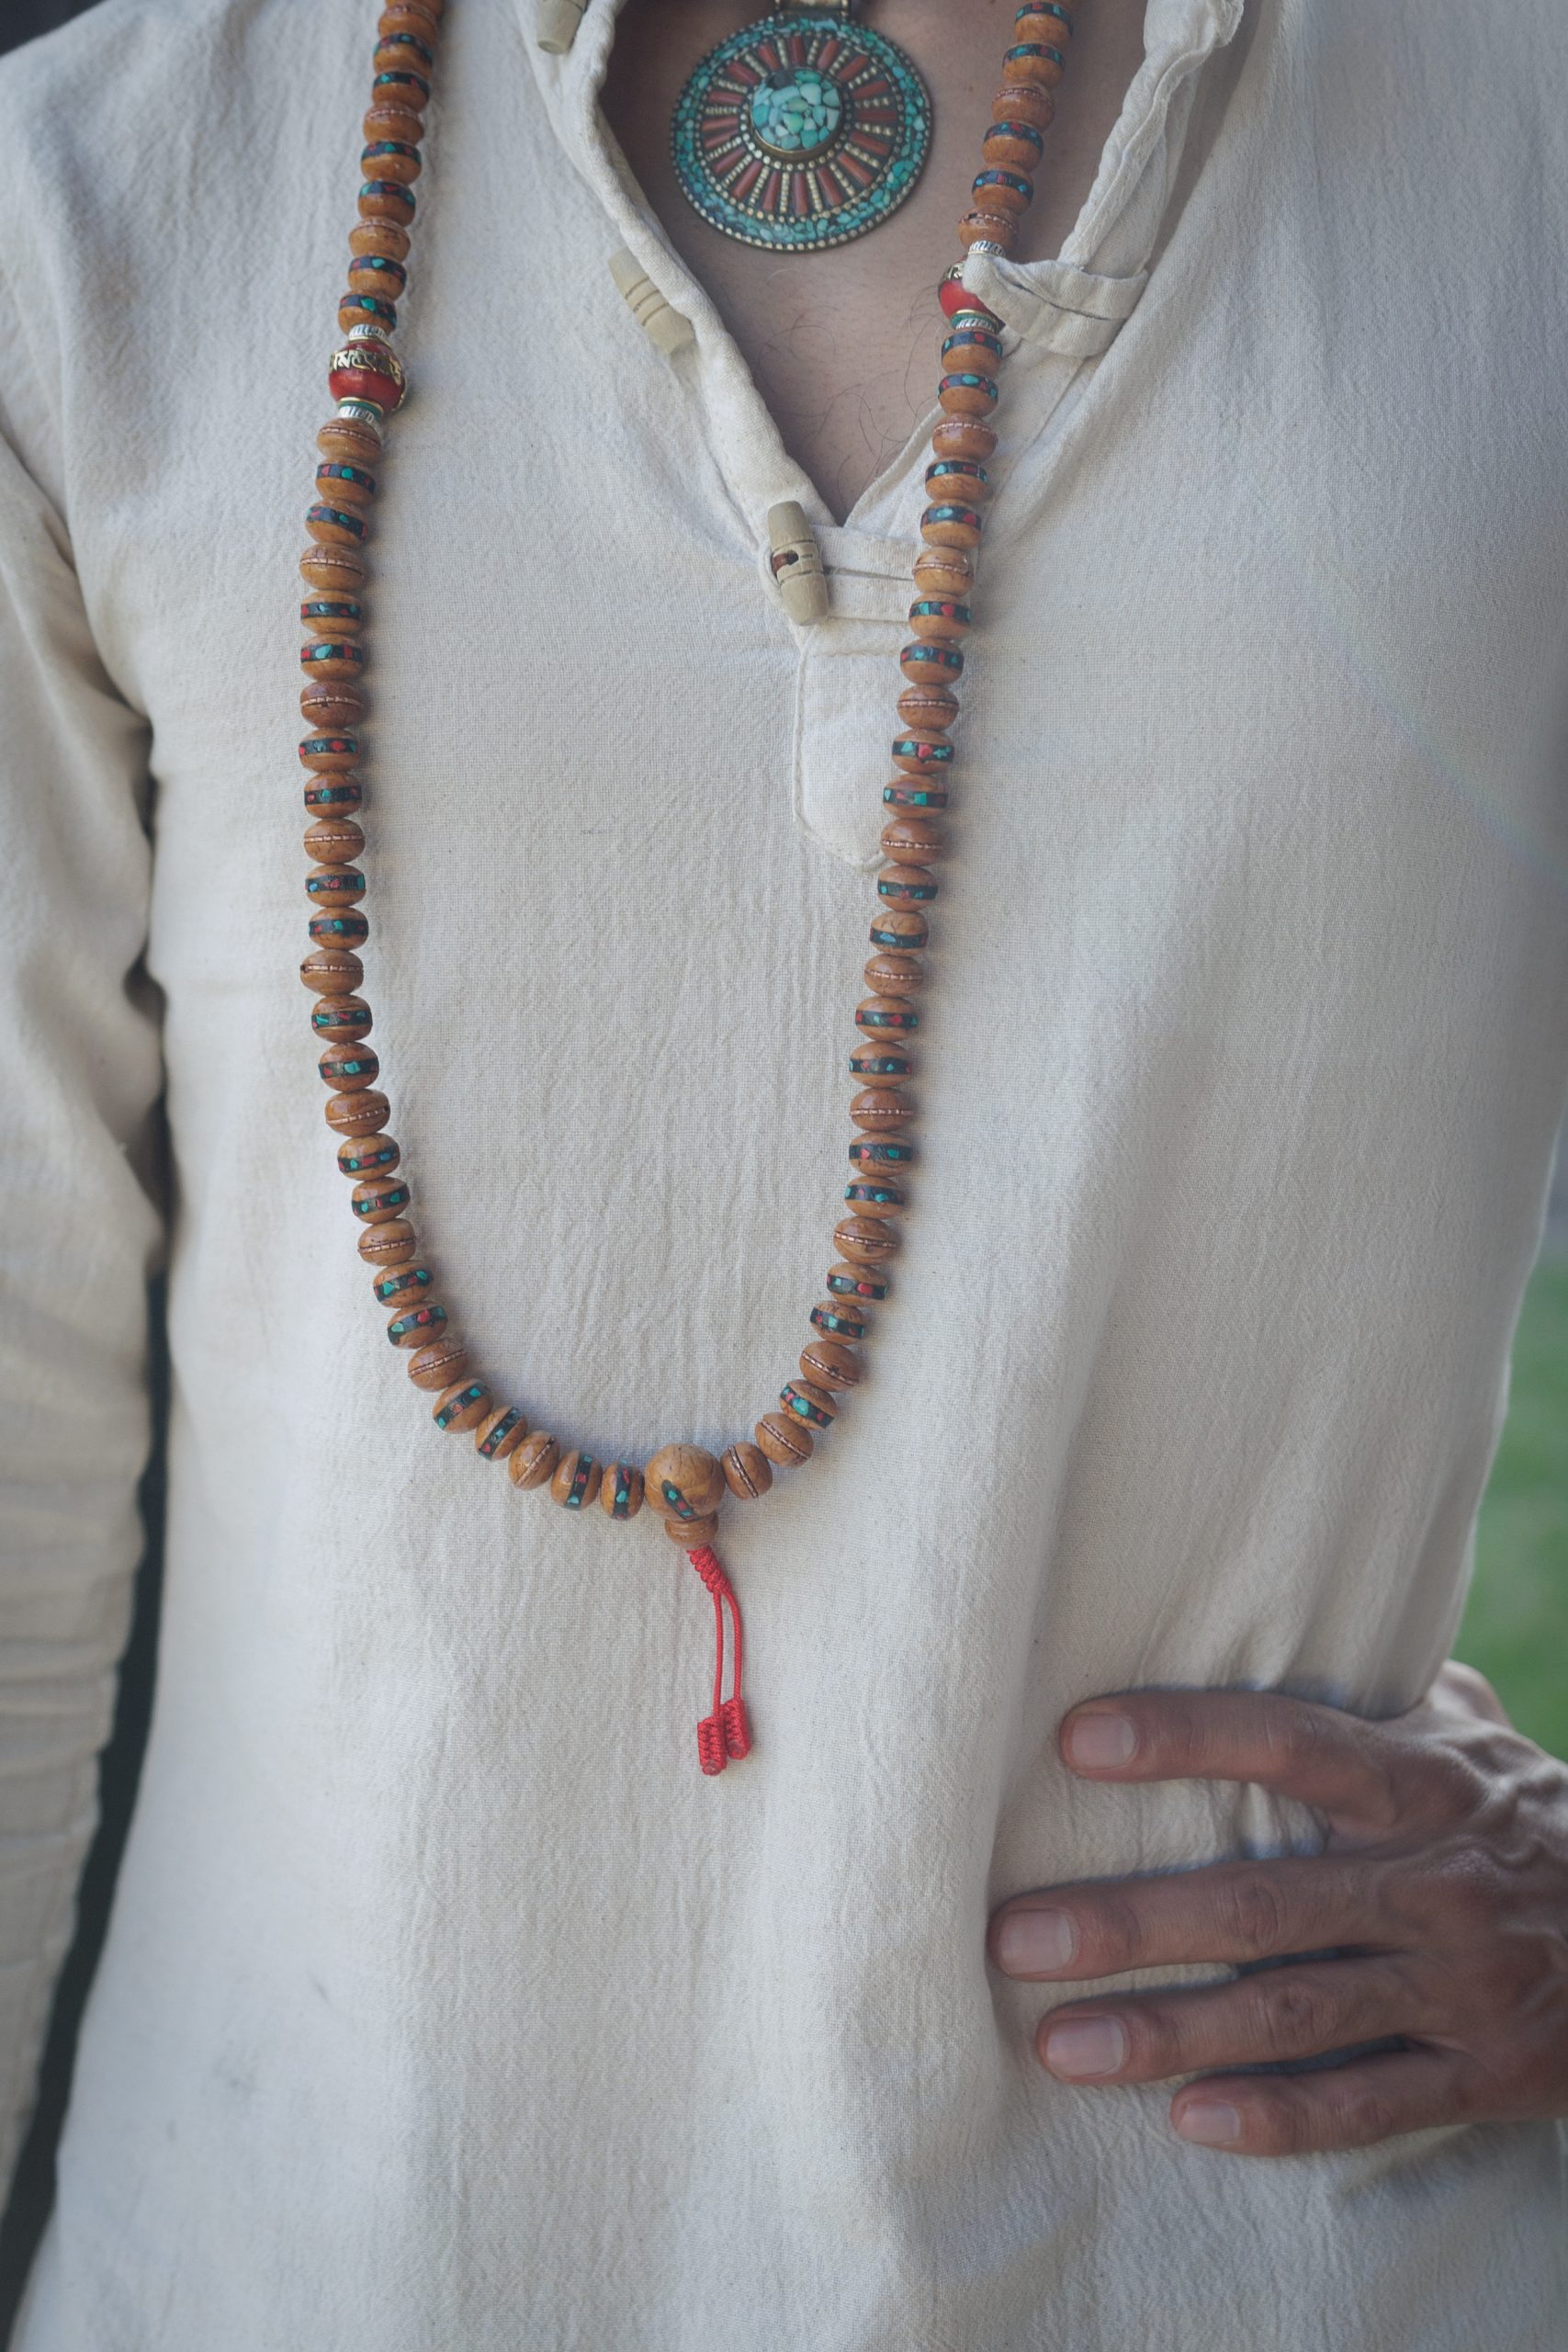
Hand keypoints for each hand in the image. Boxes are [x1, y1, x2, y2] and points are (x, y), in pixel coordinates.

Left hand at [987, 1662, 1567, 2155]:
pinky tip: (1187, 2120)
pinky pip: (1371, 2104)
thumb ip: (1368, 1683)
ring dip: (1170, 2032)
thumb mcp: (1469, 1730)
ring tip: (1059, 2045)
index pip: (1289, 1742)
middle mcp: (1433, 1878)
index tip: (1076, 1739)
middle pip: (1263, 1900)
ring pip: (1295, 2013)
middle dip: (1130, 1921)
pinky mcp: (1484, 2073)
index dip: (1185, 1737)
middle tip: (1013, 1934)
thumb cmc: (1521, 1811)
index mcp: (1421, 1778)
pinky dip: (1280, 2117)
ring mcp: (1459, 1983)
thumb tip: (1247, 1606)